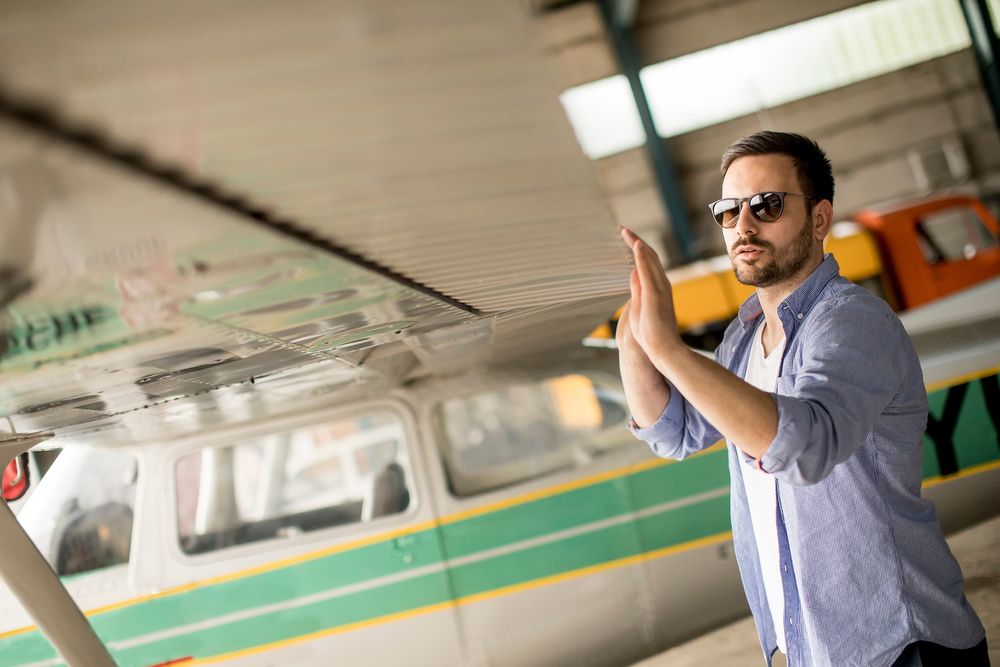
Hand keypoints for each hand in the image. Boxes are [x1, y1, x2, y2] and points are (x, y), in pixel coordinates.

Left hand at [620, 227, 681, 362]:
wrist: (663, 348)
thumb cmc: (651, 334)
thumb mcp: (640, 306)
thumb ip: (638, 289)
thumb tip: (634, 274)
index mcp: (657, 288)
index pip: (647, 262)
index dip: (637, 249)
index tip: (627, 238)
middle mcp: (661, 284)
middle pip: (649, 256)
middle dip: (636, 241)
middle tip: (623, 228)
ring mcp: (659, 288)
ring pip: (649, 259)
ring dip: (637, 243)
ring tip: (626, 231)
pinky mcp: (653, 294)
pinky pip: (647, 271)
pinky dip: (642, 257)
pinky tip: (636, 245)